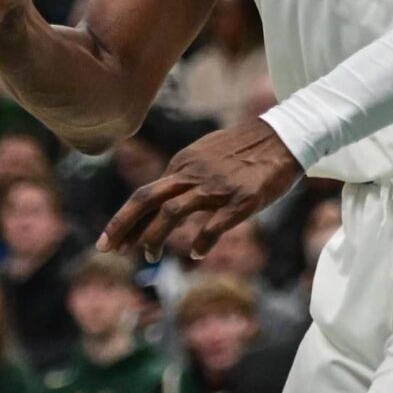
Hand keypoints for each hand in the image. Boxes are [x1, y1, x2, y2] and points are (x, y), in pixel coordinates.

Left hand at [99, 120, 302, 261]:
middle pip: (146, 198)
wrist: (287, 135)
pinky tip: (197, 254)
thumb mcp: (209, 152)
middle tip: (106, 249)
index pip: (147, 193)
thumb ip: (188, 172)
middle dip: (122, 225)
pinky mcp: (241, 200)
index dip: (127, 219)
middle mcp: (194, 173)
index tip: (116, 239)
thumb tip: (169, 194)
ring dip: (154, 237)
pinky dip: (201, 243)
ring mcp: (217, 187)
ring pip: (171, 212)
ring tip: (149, 256)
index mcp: (185, 162)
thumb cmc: (250, 147)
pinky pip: (213, 226)